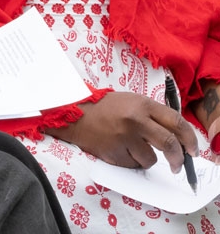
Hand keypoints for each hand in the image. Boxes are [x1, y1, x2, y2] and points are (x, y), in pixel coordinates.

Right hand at [46, 91, 198, 171]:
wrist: (76, 114)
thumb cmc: (106, 107)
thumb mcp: (131, 102)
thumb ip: (152, 115)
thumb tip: (176, 137)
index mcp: (142, 104)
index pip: (176, 122)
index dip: (189, 138)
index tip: (192, 151)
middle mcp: (136, 120)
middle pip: (169, 144)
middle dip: (177, 159)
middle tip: (177, 165)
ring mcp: (125, 137)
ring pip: (150, 159)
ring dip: (145, 158)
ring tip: (130, 147)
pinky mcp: (115, 153)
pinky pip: (133, 165)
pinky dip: (130, 161)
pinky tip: (119, 149)